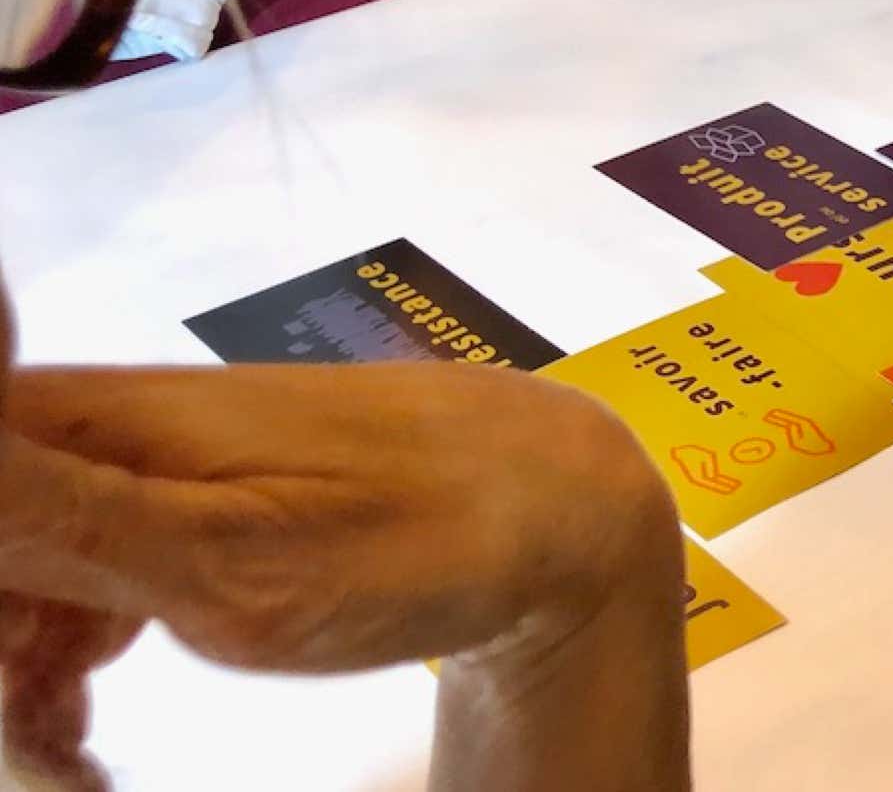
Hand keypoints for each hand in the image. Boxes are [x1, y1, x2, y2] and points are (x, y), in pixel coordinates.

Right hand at [0, 360, 689, 789]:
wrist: (559, 510)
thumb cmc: (412, 534)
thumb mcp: (224, 556)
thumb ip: (58, 518)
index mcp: (96, 417)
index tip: (15, 659)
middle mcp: (108, 423)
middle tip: (49, 735)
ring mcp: (151, 462)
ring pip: (19, 558)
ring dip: (16, 662)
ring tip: (71, 754)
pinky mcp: (192, 499)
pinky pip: (82, 568)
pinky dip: (66, 649)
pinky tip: (81, 722)